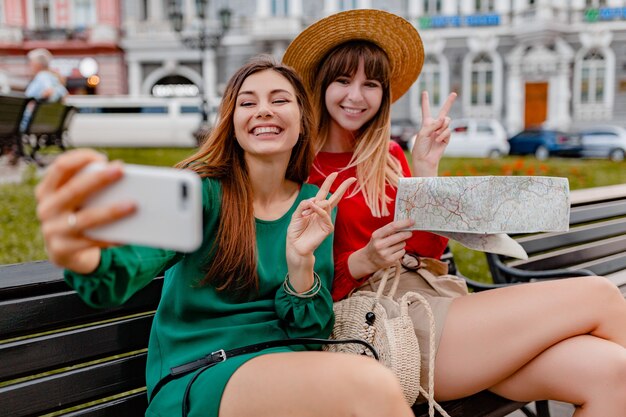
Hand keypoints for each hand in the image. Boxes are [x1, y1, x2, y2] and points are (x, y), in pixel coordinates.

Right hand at [35, 149, 135, 272]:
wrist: (61, 251)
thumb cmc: (75, 215)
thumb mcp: (73, 199)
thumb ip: (88, 186)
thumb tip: (120, 176)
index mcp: (47, 190)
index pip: (60, 167)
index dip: (81, 158)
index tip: (102, 157)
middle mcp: (46, 208)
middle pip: (74, 190)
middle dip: (99, 179)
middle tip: (121, 170)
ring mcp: (52, 230)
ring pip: (85, 218)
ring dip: (110, 211)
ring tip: (132, 205)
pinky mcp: (62, 250)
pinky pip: (92, 242)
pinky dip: (111, 237)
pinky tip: (127, 234)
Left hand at [285, 173, 354, 291]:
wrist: (295, 246)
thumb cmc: (295, 231)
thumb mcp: (296, 214)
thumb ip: (304, 205)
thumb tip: (314, 200)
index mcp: (315, 208)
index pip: (324, 193)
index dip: (329, 183)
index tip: (335, 173)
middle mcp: (322, 212)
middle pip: (334, 197)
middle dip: (343, 187)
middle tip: (352, 178)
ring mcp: (326, 220)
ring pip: (326, 204)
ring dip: (315, 205)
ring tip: (306, 212)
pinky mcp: (327, 228)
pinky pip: (325, 215)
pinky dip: (319, 210)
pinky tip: (313, 209)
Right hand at [348, 219, 414, 278]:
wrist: (369, 260)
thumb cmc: (377, 244)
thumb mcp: (378, 235)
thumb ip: (390, 230)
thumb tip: (406, 224)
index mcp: (376, 235)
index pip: (392, 226)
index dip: (404, 223)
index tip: (412, 221)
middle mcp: (380, 244)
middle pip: (399, 236)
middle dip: (407, 233)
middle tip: (410, 232)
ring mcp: (385, 253)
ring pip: (402, 244)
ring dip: (402, 243)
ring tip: (396, 244)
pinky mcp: (390, 260)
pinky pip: (402, 252)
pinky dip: (401, 250)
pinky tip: (395, 251)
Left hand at [411, 91, 456, 176]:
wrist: (425, 159)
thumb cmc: (420, 147)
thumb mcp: (423, 133)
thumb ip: (433, 124)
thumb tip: (444, 119)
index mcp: (426, 123)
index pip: (426, 110)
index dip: (425, 101)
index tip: (424, 92)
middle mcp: (435, 125)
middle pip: (443, 111)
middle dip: (449, 102)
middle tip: (454, 93)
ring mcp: (442, 131)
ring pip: (447, 121)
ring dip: (442, 126)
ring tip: (435, 135)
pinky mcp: (447, 137)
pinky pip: (448, 130)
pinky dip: (443, 134)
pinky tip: (438, 140)